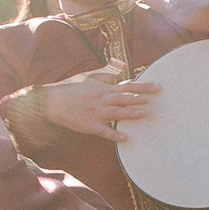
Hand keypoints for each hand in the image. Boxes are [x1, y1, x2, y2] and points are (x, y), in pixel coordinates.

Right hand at [38, 66, 159, 140]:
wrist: (51, 101)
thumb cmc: (70, 88)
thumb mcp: (88, 77)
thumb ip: (105, 75)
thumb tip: (119, 71)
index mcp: (103, 89)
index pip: (127, 86)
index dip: (143, 87)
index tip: (157, 87)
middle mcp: (101, 99)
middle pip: (124, 98)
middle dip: (140, 98)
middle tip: (155, 99)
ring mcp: (95, 112)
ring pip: (116, 112)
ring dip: (131, 113)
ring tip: (145, 113)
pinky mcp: (89, 125)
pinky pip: (104, 131)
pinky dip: (114, 135)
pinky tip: (125, 138)